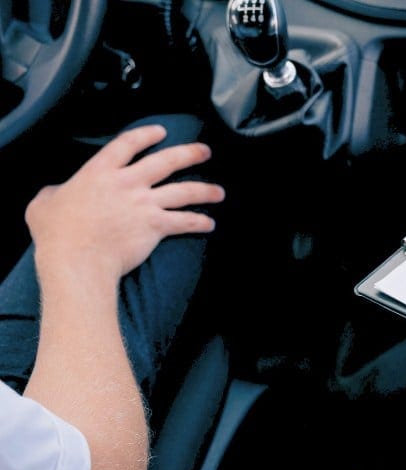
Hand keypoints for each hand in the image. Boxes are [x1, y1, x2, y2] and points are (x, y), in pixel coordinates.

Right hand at [25, 124, 224, 283]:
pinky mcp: (156, 225)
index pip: (128, 143)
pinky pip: (185, 221)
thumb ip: (54, 192)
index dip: (147, 135)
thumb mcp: (45, 203)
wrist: (78, 258)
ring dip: (205, 190)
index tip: (161, 132)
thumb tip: (55, 193)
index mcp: (100, 172)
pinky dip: (200, 222)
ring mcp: (144, 204)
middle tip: (204, 152)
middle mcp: (128, 183)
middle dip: (190, 154)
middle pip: (167, 161)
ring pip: (184, 190)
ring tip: (219, 191)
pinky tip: (210, 223)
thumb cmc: (58, 234)